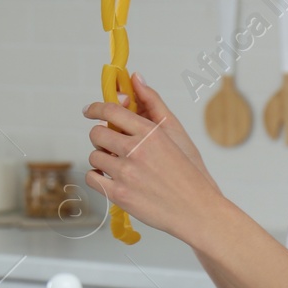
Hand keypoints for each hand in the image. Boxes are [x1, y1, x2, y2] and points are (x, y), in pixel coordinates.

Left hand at [82, 73, 223, 243]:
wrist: (198, 211)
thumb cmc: (189, 173)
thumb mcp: (176, 134)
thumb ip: (152, 104)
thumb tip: (136, 77)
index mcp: (151, 133)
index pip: (111, 111)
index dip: (95, 109)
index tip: (89, 111)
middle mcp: (136, 150)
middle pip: (96, 134)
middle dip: (100, 138)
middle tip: (109, 145)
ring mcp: (126, 173)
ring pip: (94, 157)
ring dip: (101, 160)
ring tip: (118, 166)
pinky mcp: (119, 195)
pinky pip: (92, 179)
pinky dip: (98, 179)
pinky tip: (111, 180)